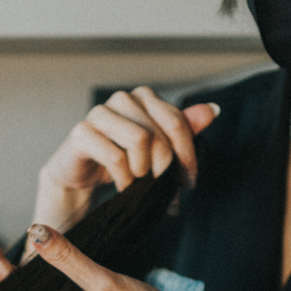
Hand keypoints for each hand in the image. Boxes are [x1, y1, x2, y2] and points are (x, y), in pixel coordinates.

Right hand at [34, 87, 219, 230]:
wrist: (78, 176)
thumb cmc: (119, 160)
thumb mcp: (156, 148)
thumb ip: (182, 129)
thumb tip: (213, 110)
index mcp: (144, 98)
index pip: (177, 122)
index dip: (187, 155)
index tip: (188, 182)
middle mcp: (123, 99)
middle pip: (160, 133)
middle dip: (166, 169)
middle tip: (164, 192)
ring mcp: (100, 113)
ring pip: (140, 139)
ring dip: (143, 171)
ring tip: (138, 184)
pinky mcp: (81, 132)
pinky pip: (115, 156)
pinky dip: (124, 178)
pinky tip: (123, 186)